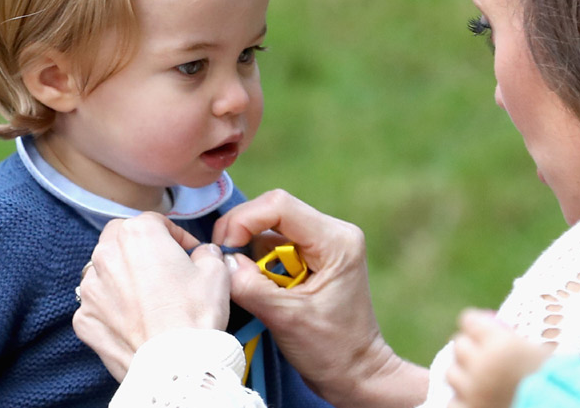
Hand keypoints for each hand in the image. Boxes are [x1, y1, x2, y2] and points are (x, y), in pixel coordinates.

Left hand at [73, 213, 230, 381]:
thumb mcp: (216, 270)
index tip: (189, 253)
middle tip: (163, 268)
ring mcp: (91, 288)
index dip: (177, 236)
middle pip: (122, 239)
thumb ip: (207, 252)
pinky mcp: (84, 318)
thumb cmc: (194, 312)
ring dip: (122, 277)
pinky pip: (97, 304)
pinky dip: (112, 308)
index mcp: (138, 233)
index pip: (156, 222)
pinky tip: (133, 320)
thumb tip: (203, 254)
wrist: (175, 364)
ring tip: (147, 297)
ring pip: (105, 271)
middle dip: (141, 249)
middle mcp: (106, 254)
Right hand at [213, 190, 427, 407]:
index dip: (244, 220)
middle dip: (242, 233)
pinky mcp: (312, 254)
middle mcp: (332, 232)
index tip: (225, 249)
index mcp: (336, 240)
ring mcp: (323, 242)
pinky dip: (257, 260)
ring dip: (249, 250)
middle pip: (272, 211)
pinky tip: (257, 284)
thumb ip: (251, 286)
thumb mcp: (286, 319)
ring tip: (245, 281)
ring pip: (270, 227)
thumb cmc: (332, 350)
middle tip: (225, 264)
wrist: (356, 373)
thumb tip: (223, 261)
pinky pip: (274, 243)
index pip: (279, 206)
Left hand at [447, 309, 552, 407]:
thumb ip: (508, 340)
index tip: (480, 331)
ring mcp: (472, 390)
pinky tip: (474, 400)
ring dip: (463, 375)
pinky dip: (461, 400)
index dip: (475, 326)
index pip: (468, 320)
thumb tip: (487, 328)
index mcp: (500, 342)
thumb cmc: (557, 383)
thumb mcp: (536, 353)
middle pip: (459, 345)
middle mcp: (482, 364)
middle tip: (482, 358)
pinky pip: (453, 401)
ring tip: (480, 382)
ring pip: (452, 372)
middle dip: (470, 349)